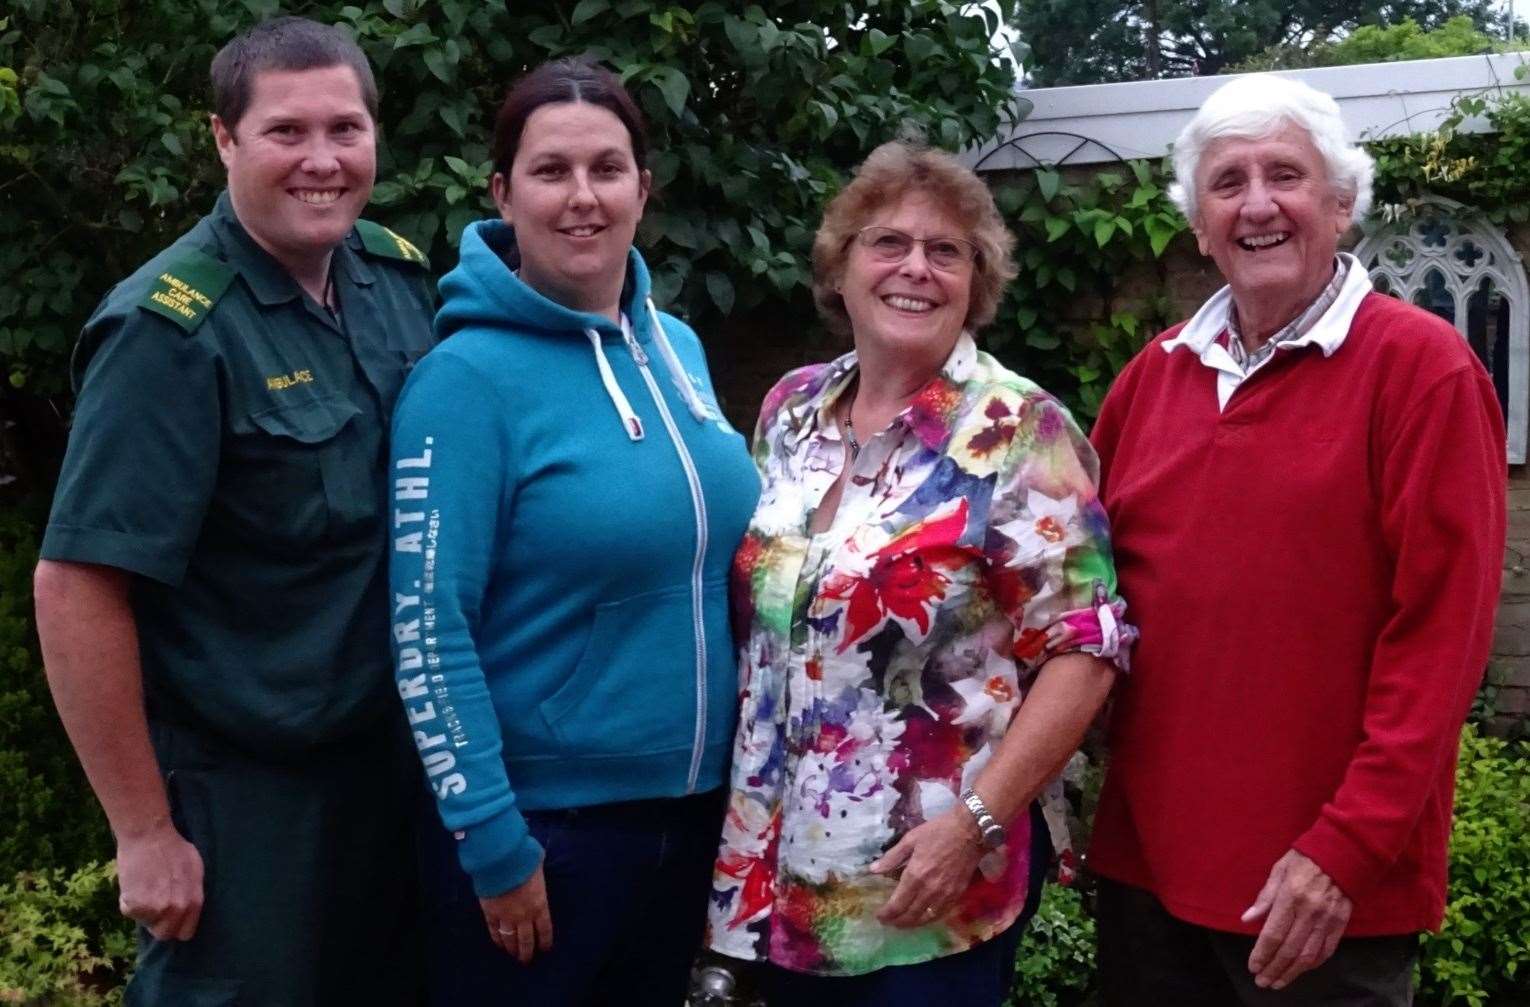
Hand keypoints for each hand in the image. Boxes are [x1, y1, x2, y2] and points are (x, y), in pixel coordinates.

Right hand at [115, 817, 203, 940]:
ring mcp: (156, 909)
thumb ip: (192, 893)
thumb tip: (187, 910)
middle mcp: (177, 909)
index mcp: (194, 902)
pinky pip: (129, 912)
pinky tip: (134, 883)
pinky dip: (128, 901)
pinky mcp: (135, 906)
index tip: (168, 918)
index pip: (185, 933)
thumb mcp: (195, 870)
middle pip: (164, 934)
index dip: (176, 926)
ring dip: (142, 910)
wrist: (149, 835)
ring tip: (144, 887)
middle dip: (157, 923)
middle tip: (152, 904)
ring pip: (145, 922)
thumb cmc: (173, 848)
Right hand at [480, 866, 553, 963]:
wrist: (500, 860)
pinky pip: (494, 931)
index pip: (545, 929)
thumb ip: (538, 871)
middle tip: (526, 960)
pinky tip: (499, 944)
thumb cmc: (523, 859)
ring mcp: (506, 917)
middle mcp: (524, 916)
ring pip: (510, 939)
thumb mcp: (538, 865)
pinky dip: (497, 939)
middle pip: (527, 940)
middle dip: (527, 952)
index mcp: (540, 905)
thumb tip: (537, 862)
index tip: (544, 949)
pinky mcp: (490, 914)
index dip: (544, 941)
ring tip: (513, 955)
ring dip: (512, 949)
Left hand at [869, 809, 982, 927]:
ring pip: (925, 919)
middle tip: (888, 921)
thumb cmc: (938, 831)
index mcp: (915, 875)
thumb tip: (873, 870)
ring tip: (902, 923)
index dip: (886, 914)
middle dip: (896, 922)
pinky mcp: (957, 895)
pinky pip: (940, 914)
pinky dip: (929, 919)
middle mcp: (929, 890)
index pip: (897, 905)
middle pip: (910, 916)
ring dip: (912, 924)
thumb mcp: (910, 839)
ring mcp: (945, 895)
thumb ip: (892, 857)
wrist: (970, 831)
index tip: (879, 916)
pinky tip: (922, 917)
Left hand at [1241, 849, 1352, 989]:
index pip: (1274, 934)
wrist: (1343, 852)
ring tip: (1278, 982)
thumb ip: (1264, 897)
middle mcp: (1310, 911)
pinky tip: (1301, 970)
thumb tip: (1247, 919)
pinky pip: (1327, 950)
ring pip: (1308, 955)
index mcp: (1291, 896)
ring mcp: (1328, 919)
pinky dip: (1313, 963)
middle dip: (1274, 968)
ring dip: (1292, 972)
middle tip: (1262, 982)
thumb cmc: (1305, 858)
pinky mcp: (1341, 923)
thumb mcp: (1279, 870)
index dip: (1262, 953)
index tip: (1252, 967)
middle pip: (1289, 949)